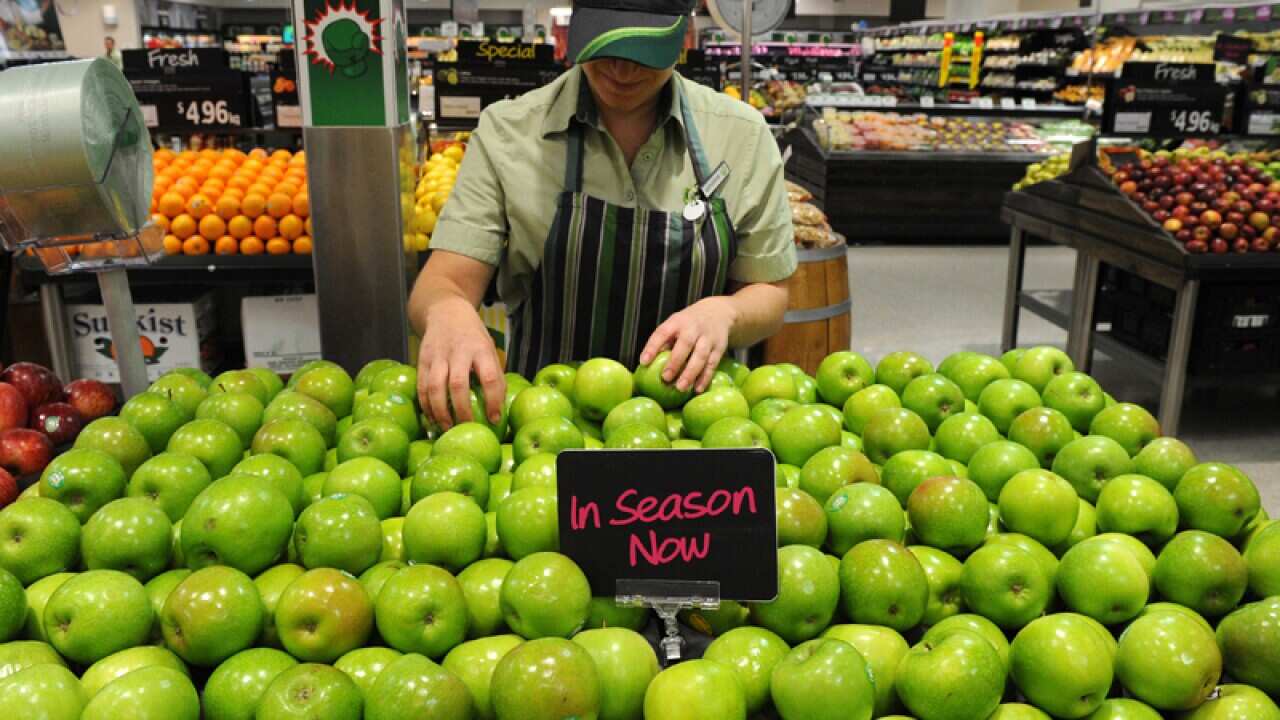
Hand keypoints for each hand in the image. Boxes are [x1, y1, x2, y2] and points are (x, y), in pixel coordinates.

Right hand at [416, 297, 504, 429]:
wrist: (445, 312)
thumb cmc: (473, 336)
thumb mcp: (489, 349)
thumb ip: (494, 374)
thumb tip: (500, 408)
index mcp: (481, 349)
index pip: (489, 378)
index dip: (493, 401)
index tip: (494, 419)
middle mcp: (458, 351)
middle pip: (458, 385)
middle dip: (463, 411)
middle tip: (467, 428)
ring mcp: (438, 356)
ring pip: (436, 388)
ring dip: (441, 412)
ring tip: (447, 429)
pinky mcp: (422, 360)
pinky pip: (422, 387)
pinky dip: (426, 406)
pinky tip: (433, 419)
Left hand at [639, 296, 738, 393]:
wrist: (718, 312)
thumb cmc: (688, 324)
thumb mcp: (675, 324)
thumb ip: (664, 341)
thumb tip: (649, 364)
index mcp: (677, 322)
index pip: (662, 332)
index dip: (652, 347)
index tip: (644, 362)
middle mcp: (693, 328)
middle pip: (685, 344)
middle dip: (675, 362)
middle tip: (665, 378)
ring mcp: (708, 337)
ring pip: (701, 356)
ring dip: (691, 373)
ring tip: (680, 388)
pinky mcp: (719, 348)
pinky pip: (712, 364)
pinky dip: (705, 377)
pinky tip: (697, 389)